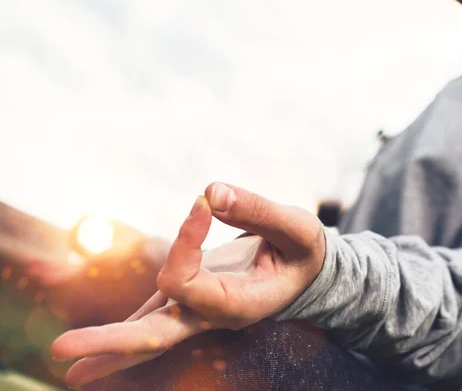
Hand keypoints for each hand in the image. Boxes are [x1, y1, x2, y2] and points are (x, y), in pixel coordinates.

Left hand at [51, 182, 325, 387]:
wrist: (307, 274)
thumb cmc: (303, 251)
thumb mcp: (297, 229)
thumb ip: (258, 210)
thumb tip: (210, 191)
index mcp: (241, 304)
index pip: (189, 280)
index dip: (186, 240)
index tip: (204, 202)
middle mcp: (214, 316)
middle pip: (158, 335)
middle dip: (113, 341)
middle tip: (62, 351)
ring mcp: (200, 313)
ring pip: (151, 334)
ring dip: (108, 347)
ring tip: (67, 363)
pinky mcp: (192, 302)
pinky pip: (155, 320)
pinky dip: (124, 333)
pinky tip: (93, 354)